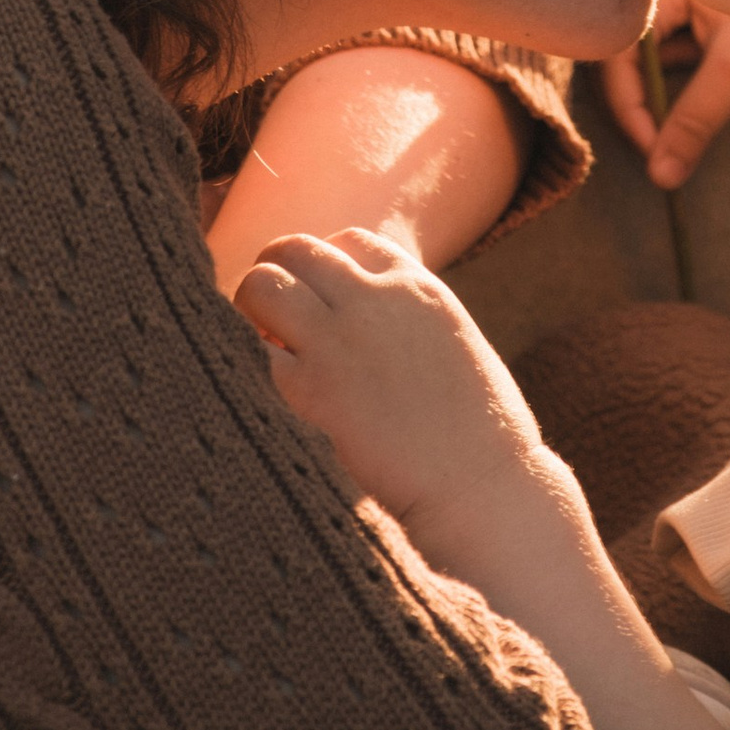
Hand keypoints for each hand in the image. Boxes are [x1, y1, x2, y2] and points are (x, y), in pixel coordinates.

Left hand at [235, 227, 548, 557]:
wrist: (482, 489)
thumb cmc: (481, 438)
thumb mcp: (453, 347)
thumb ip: (408, 323)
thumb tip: (377, 330)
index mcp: (417, 288)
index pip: (349, 240)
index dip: (325, 271)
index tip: (323, 310)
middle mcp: (374, 300)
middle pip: (294, 248)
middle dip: (276, 277)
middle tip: (276, 325)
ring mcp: (338, 341)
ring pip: (260, 284)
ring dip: (250, 312)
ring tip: (263, 351)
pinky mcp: (310, 390)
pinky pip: (251, 351)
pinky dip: (246, 365)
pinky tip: (266, 393)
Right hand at [600, 0, 729, 190]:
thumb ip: (695, 120)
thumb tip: (661, 176)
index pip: (616, 53)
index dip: (630, 108)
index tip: (655, 153)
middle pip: (628, 50)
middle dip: (644, 102)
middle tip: (664, 148)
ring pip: (654, 50)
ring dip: (664, 90)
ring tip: (683, 127)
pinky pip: (678, 41)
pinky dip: (685, 73)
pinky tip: (707, 93)